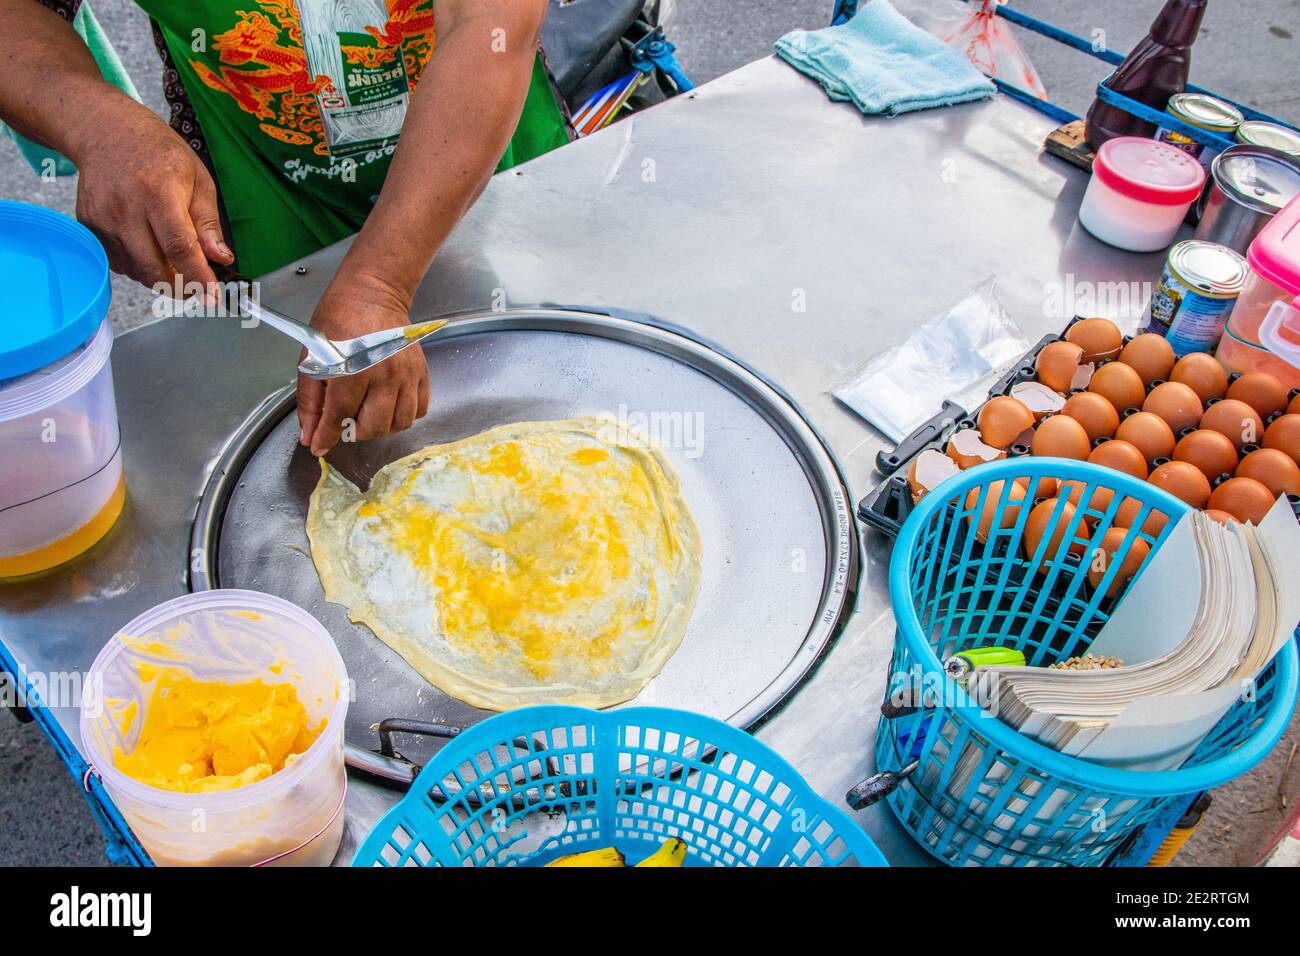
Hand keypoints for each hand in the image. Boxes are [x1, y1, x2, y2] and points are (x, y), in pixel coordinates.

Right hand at [72, 104, 232, 292]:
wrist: (106, 131)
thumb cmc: (159, 154)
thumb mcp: (198, 180)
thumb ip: (208, 223)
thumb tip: (221, 259)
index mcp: (159, 193)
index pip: (179, 247)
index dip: (198, 277)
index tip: (212, 297)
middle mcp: (126, 208)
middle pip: (154, 268)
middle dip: (180, 286)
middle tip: (197, 286)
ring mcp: (102, 218)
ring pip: (136, 271)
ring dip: (159, 276)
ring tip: (172, 257)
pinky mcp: (88, 225)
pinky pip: (117, 263)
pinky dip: (137, 266)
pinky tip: (147, 247)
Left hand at [296, 270, 431, 456]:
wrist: (372, 293)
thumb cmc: (338, 319)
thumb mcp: (312, 357)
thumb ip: (310, 400)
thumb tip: (309, 435)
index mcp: (352, 369)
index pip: (339, 417)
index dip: (326, 436)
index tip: (319, 446)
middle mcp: (384, 375)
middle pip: (374, 426)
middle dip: (355, 432)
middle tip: (345, 422)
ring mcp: (406, 374)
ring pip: (399, 423)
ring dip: (381, 427)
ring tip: (368, 415)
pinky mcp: (421, 372)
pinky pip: (420, 409)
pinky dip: (405, 415)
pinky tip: (390, 406)